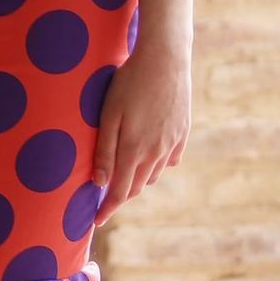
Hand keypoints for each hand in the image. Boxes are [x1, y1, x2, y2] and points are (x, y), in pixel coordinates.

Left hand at [91, 38, 190, 224]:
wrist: (166, 59)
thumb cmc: (130, 83)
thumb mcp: (109, 114)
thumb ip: (104, 150)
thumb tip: (98, 182)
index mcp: (135, 150)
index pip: (120, 191)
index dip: (108, 209)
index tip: (96, 222)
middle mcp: (156, 152)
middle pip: (137, 186)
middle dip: (121, 196)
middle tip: (105, 200)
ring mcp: (172, 143)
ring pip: (153, 174)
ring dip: (138, 180)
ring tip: (124, 177)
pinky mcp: (183, 132)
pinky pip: (170, 159)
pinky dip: (157, 165)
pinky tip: (149, 158)